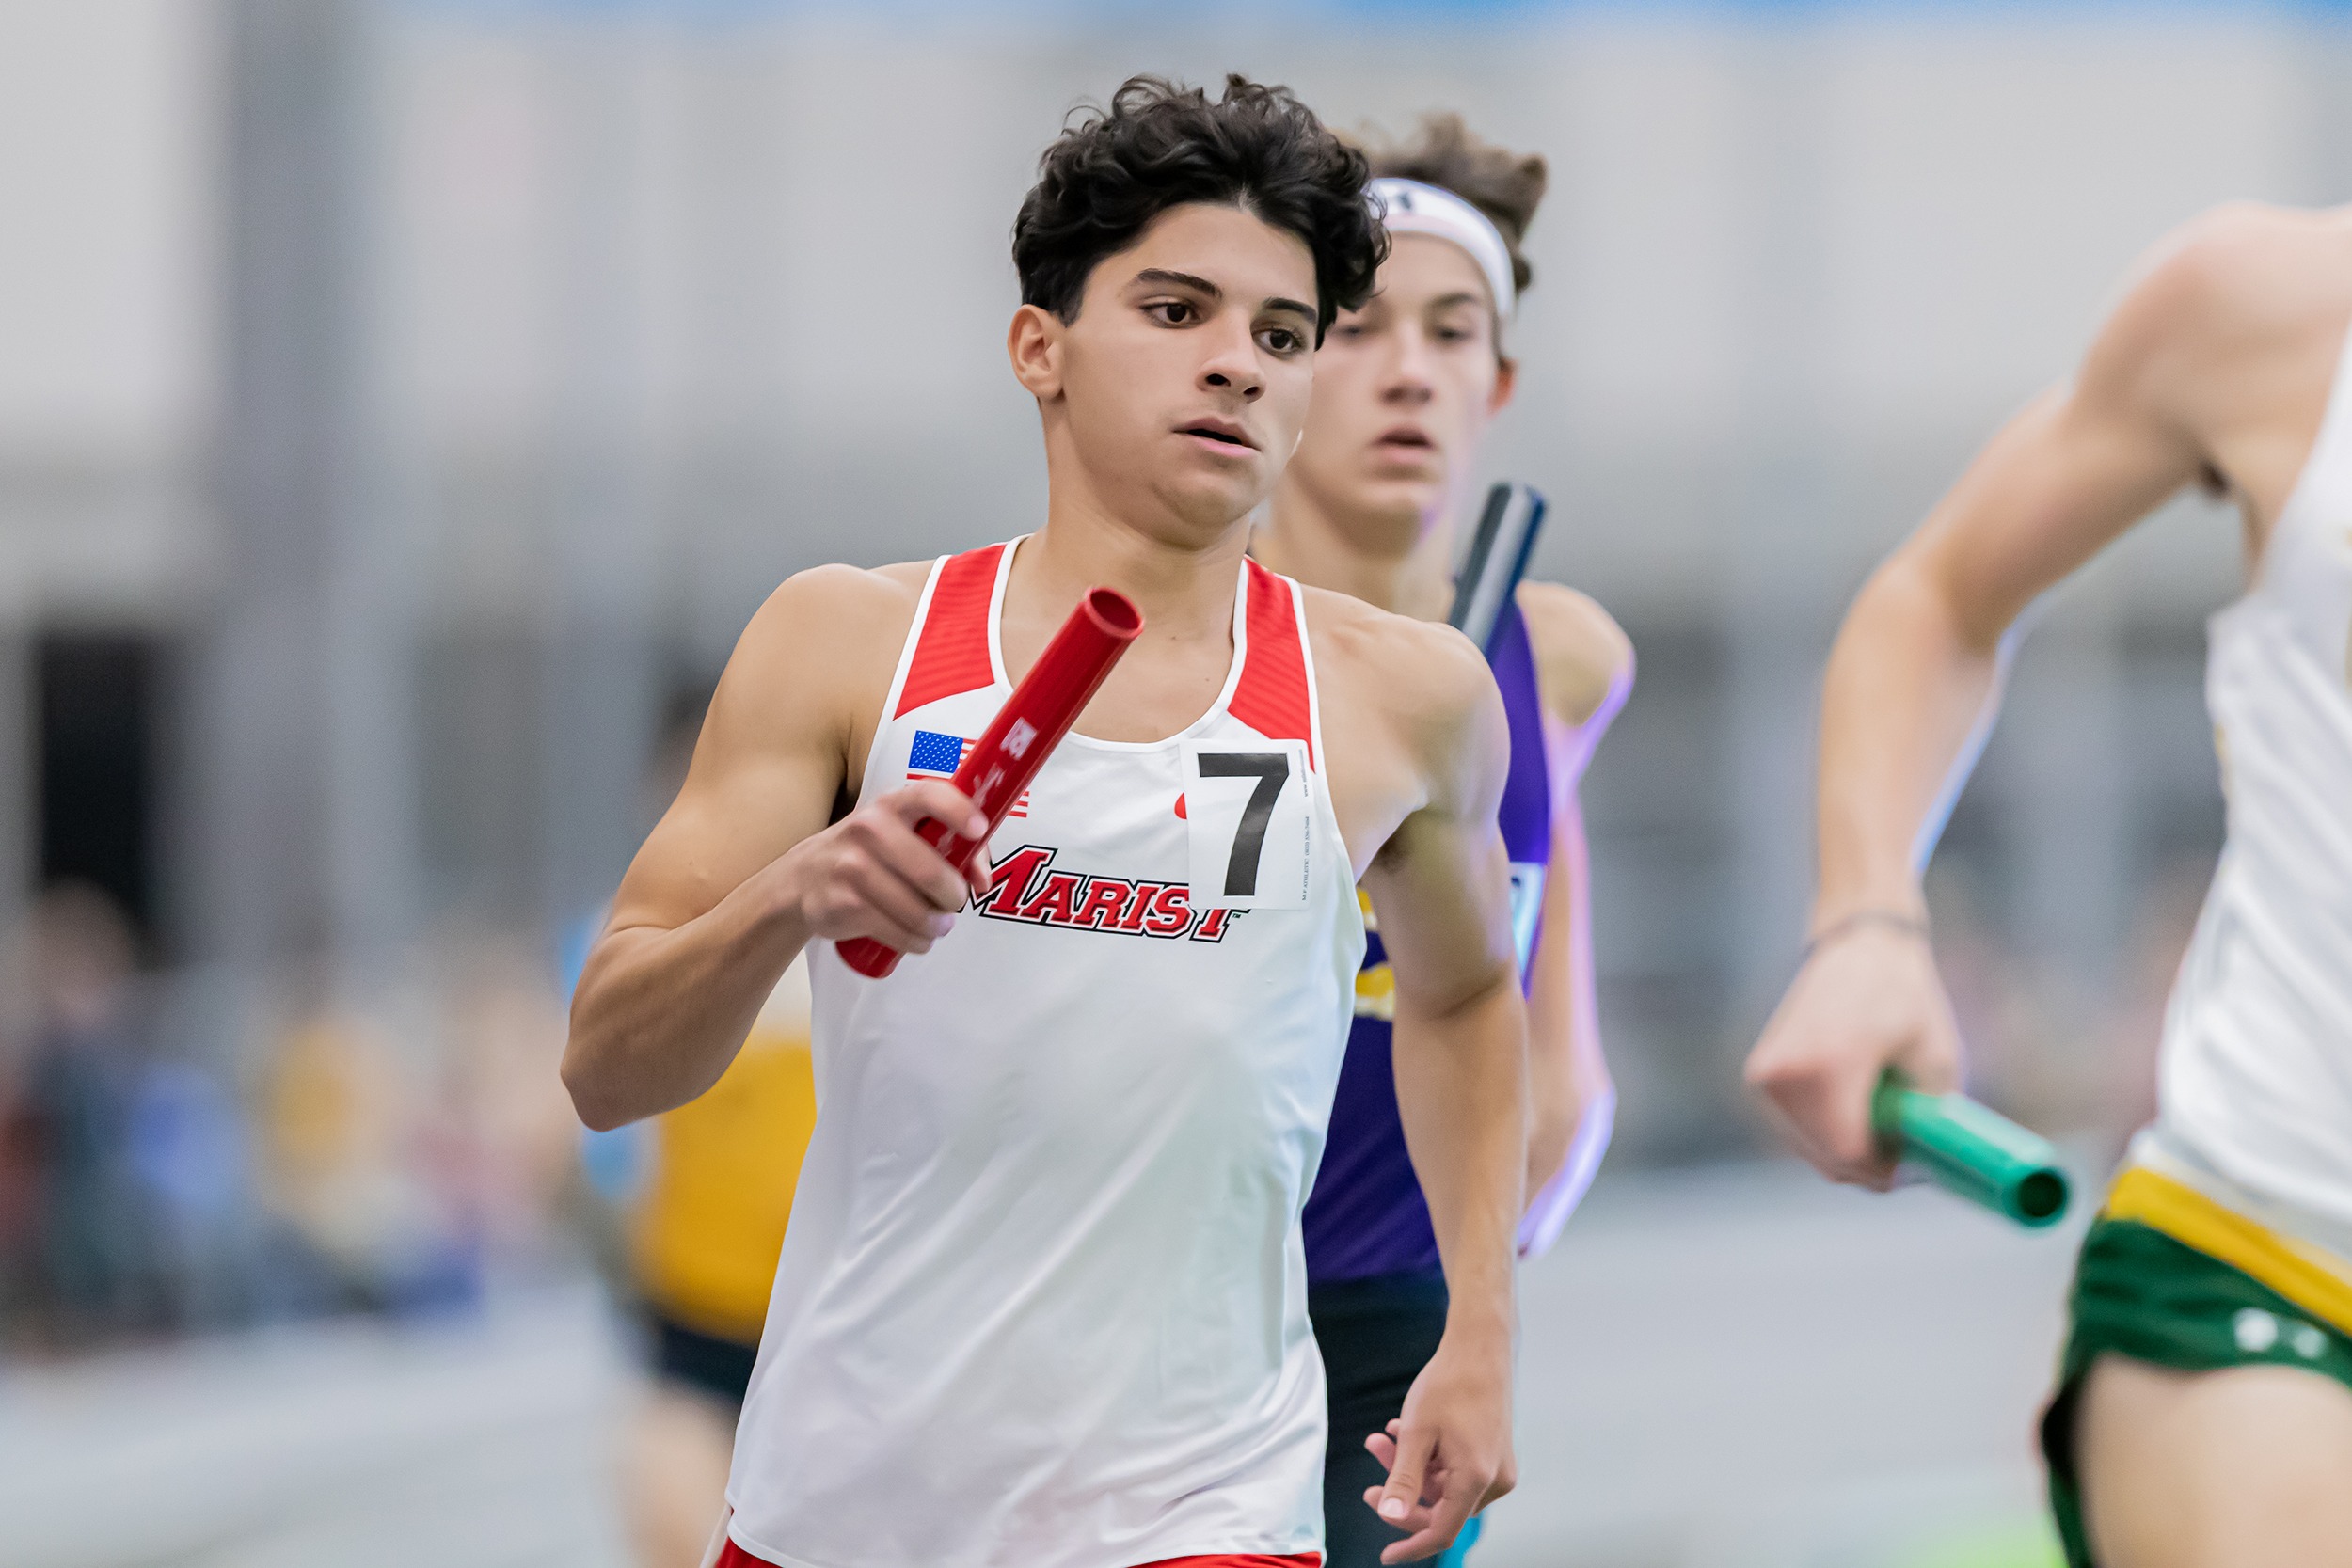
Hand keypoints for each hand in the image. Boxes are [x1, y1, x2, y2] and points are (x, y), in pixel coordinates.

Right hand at [781, 781, 991, 955]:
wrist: (803, 879)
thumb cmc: (869, 853)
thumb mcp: (902, 835)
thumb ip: (951, 846)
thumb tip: (981, 880)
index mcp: (891, 805)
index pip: (928, 795)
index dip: (959, 811)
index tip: (979, 831)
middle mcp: (868, 829)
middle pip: (929, 871)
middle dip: (953, 896)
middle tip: (953, 903)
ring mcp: (851, 867)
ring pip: (916, 910)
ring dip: (937, 926)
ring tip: (938, 926)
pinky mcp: (843, 904)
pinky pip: (896, 932)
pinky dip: (917, 941)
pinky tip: (918, 938)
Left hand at [1362, 1331, 1514, 1563]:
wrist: (1480, 1346)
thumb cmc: (1450, 1384)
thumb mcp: (1416, 1434)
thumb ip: (1403, 1480)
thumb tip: (1391, 1517)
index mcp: (1476, 1480)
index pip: (1441, 1532)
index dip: (1410, 1545)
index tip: (1386, 1556)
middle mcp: (1495, 1480)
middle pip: (1440, 1507)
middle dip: (1402, 1492)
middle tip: (1369, 1479)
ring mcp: (1497, 1466)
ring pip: (1445, 1485)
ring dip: (1411, 1468)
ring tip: (1382, 1437)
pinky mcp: (1494, 1452)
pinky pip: (1456, 1470)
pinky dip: (1429, 1458)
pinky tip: (1404, 1431)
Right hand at [1744, 918, 1961, 1187]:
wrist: (1857, 944)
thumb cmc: (1904, 996)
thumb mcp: (1935, 1059)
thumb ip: (1926, 1119)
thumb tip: (1922, 1169)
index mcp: (1827, 1065)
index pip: (1849, 1151)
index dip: (1886, 1171)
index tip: (1913, 1169)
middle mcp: (1783, 1074)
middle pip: (1825, 1157)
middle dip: (1868, 1166)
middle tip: (1904, 1157)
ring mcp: (1764, 1077)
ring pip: (1807, 1148)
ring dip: (1844, 1151)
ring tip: (1882, 1128)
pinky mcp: (1759, 1077)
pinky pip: (1794, 1128)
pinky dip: (1824, 1134)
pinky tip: (1854, 1113)